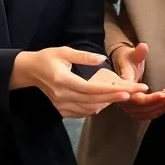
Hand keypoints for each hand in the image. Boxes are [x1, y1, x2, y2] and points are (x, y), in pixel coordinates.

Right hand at [11, 46, 146, 117]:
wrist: (29, 71)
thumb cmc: (47, 58)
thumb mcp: (64, 51)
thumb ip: (84, 57)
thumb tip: (103, 60)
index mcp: (63, 80)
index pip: (92, 89)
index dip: (111, 91)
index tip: (129, 90)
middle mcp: (62, 95)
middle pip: (94, 101)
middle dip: (116, 97)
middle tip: (135, 92)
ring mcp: (61, 105)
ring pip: (89, 109)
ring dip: (107, 103)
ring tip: (123, 95)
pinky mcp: (61, 110)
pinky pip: (82, 113)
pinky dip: (95, 108)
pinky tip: (104, 102)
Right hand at [112, 43, 164, 120]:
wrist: (123, 65)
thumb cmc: (128, 59)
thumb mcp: (133, 54)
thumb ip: (139, 52)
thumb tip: (143, 46)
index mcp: (123, 86)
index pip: (137, 96)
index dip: (150, 97)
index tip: (164, 93)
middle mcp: (124, 98)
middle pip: (143, 107)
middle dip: (160, 102)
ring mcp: (128, 105)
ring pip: (146, 112)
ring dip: (162, 107)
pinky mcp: (134, 109)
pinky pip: (147, 114)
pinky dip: (159, 110)